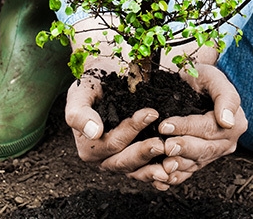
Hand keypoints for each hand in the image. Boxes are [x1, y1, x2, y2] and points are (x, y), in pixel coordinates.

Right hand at [64, 59, 173, 185]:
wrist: (106, 78)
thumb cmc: (93, 85)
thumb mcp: (80, 93)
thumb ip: (79, 113)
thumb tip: (94, 132)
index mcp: (89, 146)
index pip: (111, 143)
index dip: (130, 130)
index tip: (150, 113)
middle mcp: (103, 158)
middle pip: (124, 161)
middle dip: (143, 153)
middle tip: (162, 144)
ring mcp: (120, 161)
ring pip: (137, 171)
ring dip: (154, 170)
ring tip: (171, 164)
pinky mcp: (136, 160)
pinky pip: (146, 172)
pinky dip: (159, 175)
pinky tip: (173, 174)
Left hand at [152, 63, 246, 189]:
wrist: (192, 85)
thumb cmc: (202, 78)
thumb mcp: (214, 77)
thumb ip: (225, 96)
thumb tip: (227, 121)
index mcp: (235, 123)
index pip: (209, 128)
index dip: (186, 127)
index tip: (165, 125)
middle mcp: (227, 142)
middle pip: (204, 149)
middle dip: (183, 148)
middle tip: (165, 146)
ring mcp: (213, 153)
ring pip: (196, 163)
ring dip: (179, 166)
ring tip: (163, 164)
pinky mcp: (200, 160)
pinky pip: (189, 172)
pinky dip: (176, 177)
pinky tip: (162, 179)